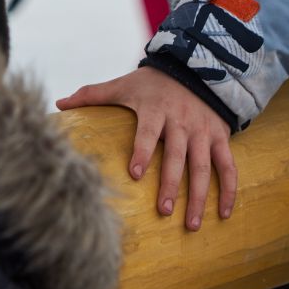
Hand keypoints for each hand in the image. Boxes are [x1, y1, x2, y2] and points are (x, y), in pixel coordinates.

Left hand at [58, 66, 236, 230]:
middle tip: (164, 211)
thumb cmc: (152, 82)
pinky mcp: (220, 136)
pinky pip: (227, 165)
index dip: (143, 151)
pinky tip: (224, 212)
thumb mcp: (124, 84)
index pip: (149, 131)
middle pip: (177, 156)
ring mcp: (203, 130)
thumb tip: (59, 104)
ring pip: (203, 166)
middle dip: (171, 184)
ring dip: (198, 195)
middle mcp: (181, 121)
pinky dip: (229, 189)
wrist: (196, 65)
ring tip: (191, 223)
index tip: (135, 173)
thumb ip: (93, 95)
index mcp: (156, 109)